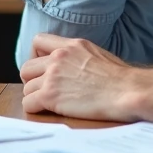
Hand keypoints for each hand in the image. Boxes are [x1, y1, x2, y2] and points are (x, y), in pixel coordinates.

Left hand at [19, 34, 142, 121]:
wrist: (126, 91)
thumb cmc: (121, 79)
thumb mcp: (99, 55)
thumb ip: (80, 57)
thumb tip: (76, 68)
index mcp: (72, 45)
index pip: (38, 41)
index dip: (36, 57)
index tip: (43, 70)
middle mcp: (59, 57)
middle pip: (26, 67)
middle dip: (32, 80)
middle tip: (43, 90)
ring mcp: (53, 76)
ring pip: (26, 88)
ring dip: (35, 97)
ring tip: (50, 105)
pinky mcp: (50, 95)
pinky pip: (28, 103)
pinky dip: (35, 110)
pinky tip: (48, 112)